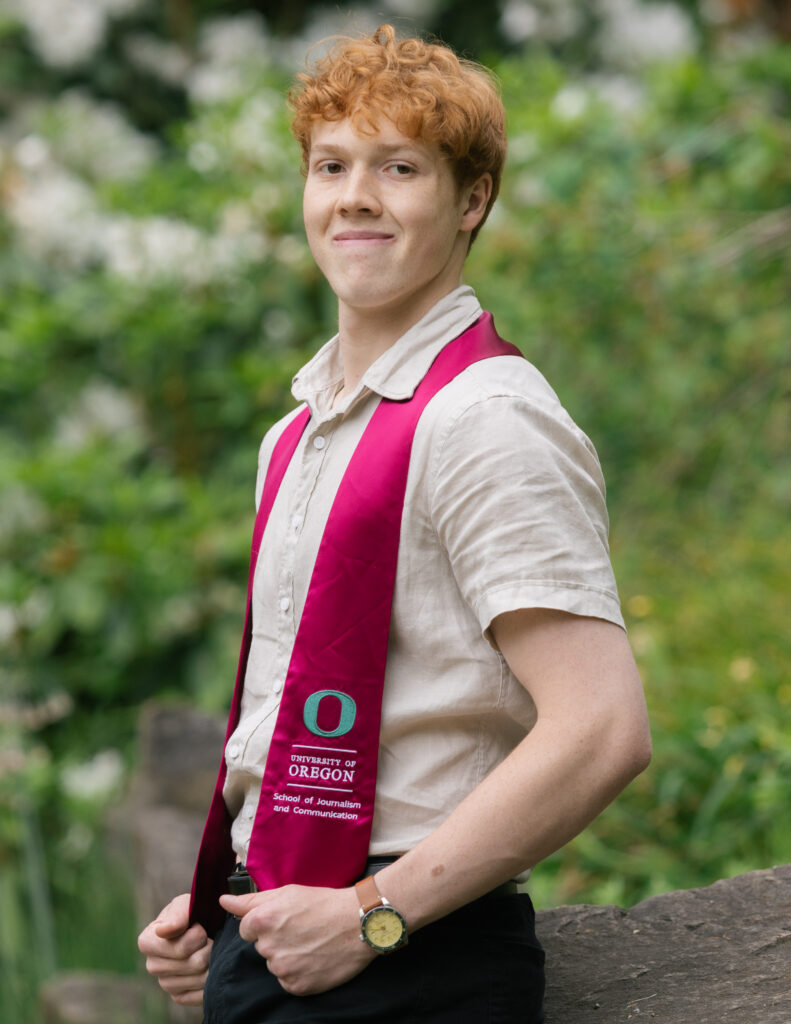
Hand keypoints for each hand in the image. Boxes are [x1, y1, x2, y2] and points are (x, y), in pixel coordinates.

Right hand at [138, 893, 212, 1006]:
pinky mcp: (178, 996)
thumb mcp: (186, 904)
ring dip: (212, 961)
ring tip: (208, 949)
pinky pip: (202, 994)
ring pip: (201, 978)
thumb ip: (178, 914)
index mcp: (147, 942)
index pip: (181, 948)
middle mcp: (152, 965)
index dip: (197, 936)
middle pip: (194, 964)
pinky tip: (209, 965)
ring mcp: (165, 983)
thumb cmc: (192, 913)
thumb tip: (162, 931)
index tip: (199, 926)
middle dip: (208, 947)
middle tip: (208, 938)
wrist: (204, 926)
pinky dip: (212, 979)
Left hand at [219, 884, 375, 995]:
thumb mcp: (287, 893)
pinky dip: (298, 973)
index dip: (265, 923)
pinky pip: (287, 981)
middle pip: (261, 947)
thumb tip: (223, 901)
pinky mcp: (296, 986)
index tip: (285, 919)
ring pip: (275, 964)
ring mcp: (282, 969)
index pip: (247, 929)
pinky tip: (314, 959)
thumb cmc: (323, 903)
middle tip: (301, 930)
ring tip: (310, 943)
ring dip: (287, 957)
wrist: (358, 923)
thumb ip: (250, 900)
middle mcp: (268, 947)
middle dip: (276, 940)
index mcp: (262, 920)